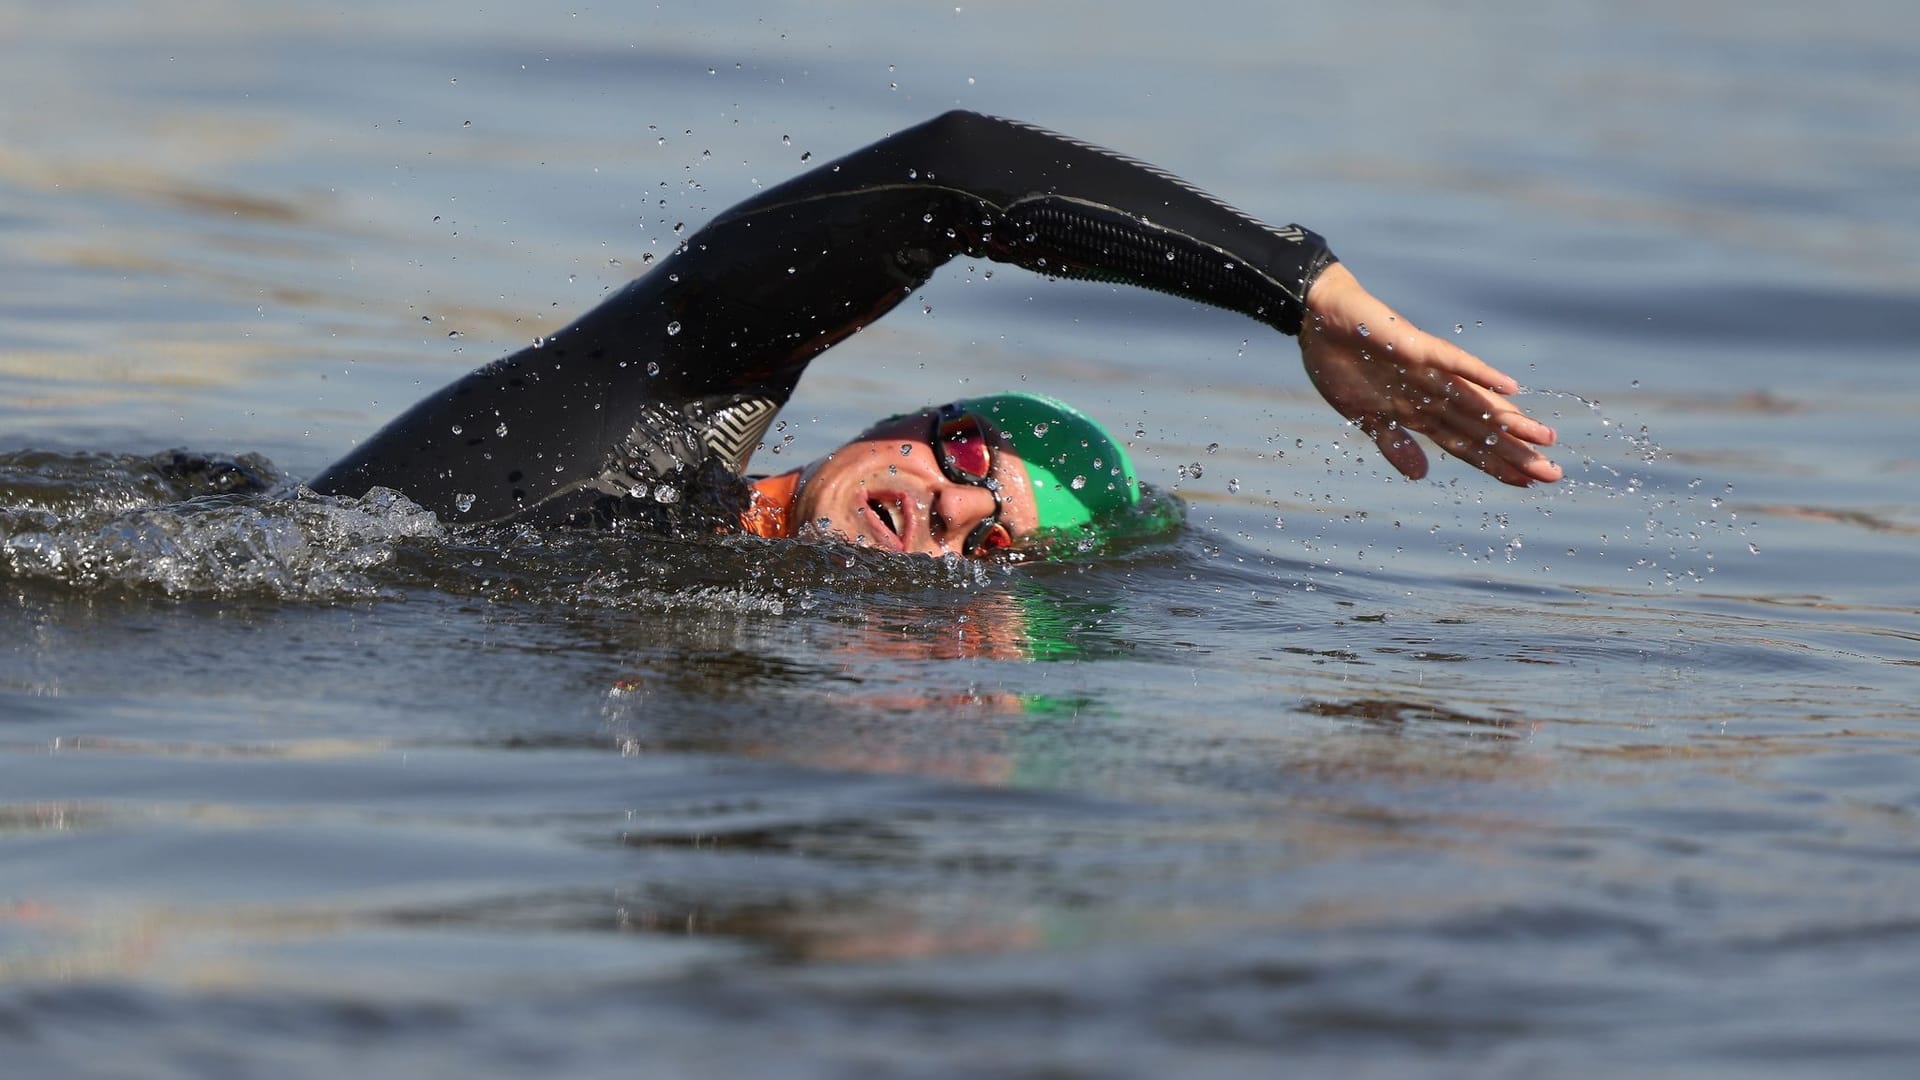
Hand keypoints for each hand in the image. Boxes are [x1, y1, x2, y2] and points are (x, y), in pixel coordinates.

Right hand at [1298, 263, 1560, 486]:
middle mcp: (1432, 393)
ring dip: (1509, 420)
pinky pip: (1451, 362)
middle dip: (1514, 453)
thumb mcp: (1363, 416)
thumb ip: (1394, 444)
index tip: (1527, 483)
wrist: (1319, 317)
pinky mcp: (1412, 346)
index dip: (1495, 464)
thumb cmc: (1339, 363)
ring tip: (1544, 438)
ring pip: (1474, 401)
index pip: (1466, 444)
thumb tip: (1420, 476)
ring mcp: (1425, 370)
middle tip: (1553, 474)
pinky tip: (1509, 387)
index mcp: (1419, 411)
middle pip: (1479, 429)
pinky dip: (1478, 374)